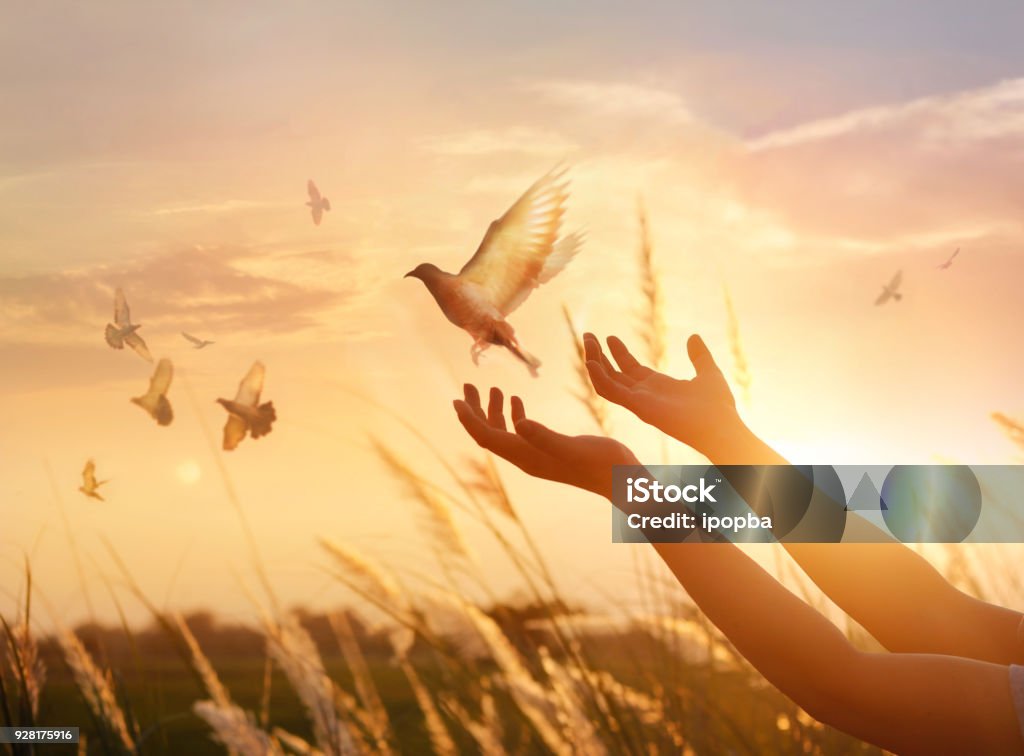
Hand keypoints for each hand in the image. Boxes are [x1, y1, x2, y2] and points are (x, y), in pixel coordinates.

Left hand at [453, 384, 637, 499]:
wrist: (624, 482)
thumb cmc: (602, 463)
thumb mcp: (573, 446)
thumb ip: (544, 436)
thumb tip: (517, 423)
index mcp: (527, 456)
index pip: (487, 438)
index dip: (469, 419)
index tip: (457, 398)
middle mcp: (526, 458)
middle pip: (489, 434)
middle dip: (475, 410)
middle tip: (468, 384)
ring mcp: (537, 456)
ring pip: (504, 432)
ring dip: (493, 411)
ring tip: (492, 388)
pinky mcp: (548, 451)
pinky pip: (521, 433)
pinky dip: (514, 415)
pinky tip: (515, 400)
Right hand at [583, 332, 746, 461]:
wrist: (721, 425)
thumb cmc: (718, 406)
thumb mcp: (708, 372)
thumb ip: (699, 356)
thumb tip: (693, 337)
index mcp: (657, 387)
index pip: (630, 368)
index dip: (619, 353)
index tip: (609, 337)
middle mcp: (644, 395)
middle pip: (613, 374)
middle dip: (599, 355)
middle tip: (588, 336)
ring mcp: (639, 401)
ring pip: (606, 381)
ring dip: (594, 362)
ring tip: (587, 341)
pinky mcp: (638, 406)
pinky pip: (611, 392)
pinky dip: (599, 378)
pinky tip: (591, 363)